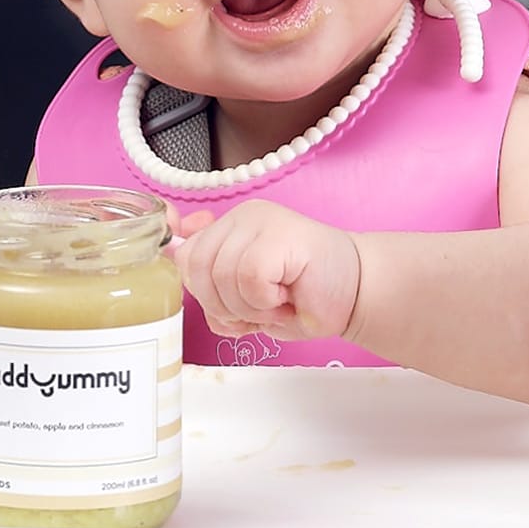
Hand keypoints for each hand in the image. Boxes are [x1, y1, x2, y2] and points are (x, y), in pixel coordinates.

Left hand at [175, 200, 361, 341]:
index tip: (222, 300)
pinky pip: (248, 278)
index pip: (183, 255)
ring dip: (248, 307)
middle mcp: (243, 217)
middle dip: (222, 305)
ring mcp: (261, 221)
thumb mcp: (245, 297)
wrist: (357, 293)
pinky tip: (287, 297)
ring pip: (220, 276)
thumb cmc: (305, 297)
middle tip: (256, 310)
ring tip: (276, 303)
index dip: (197, 288)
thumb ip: (211, 281)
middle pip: (195, 268)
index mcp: (231, 227)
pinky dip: (265, 301)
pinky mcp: (279, 236)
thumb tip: (171, 251)